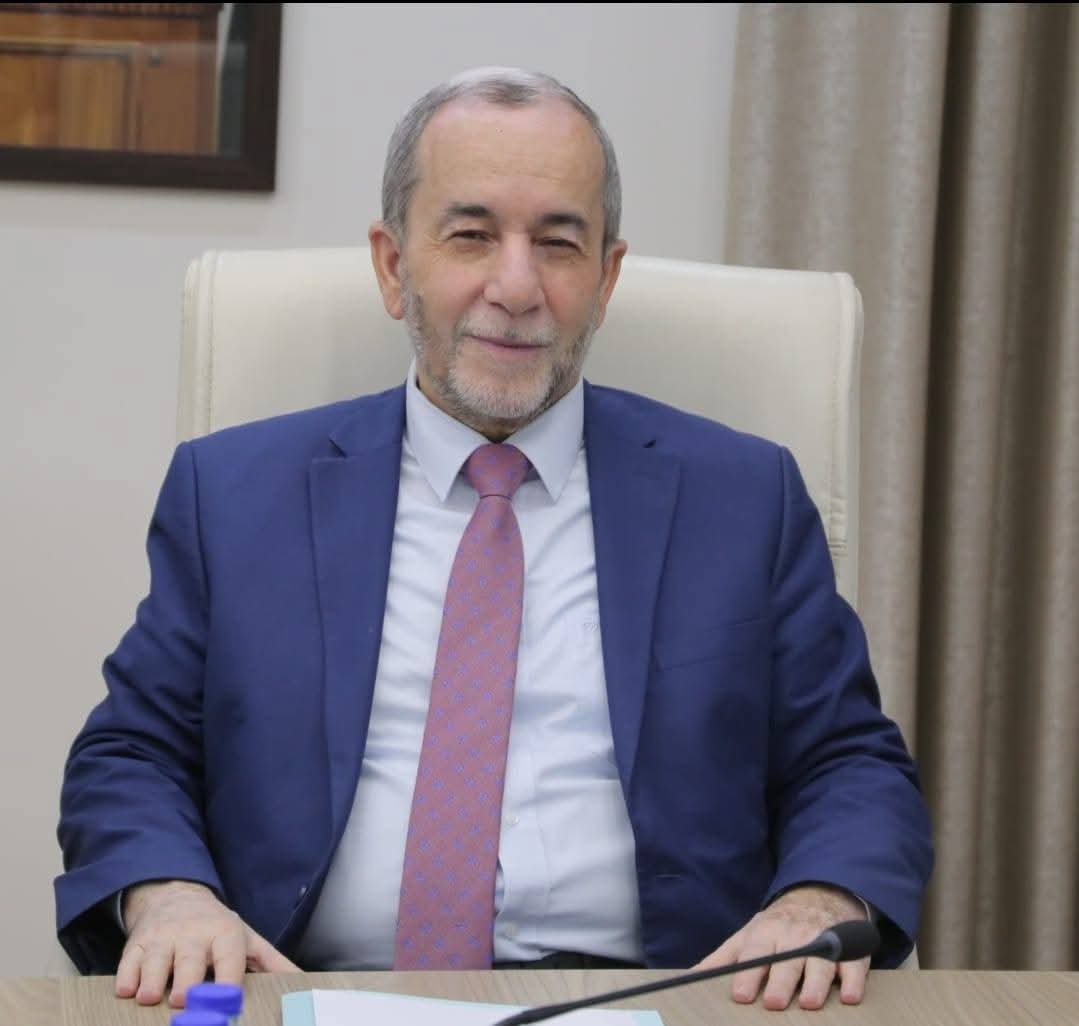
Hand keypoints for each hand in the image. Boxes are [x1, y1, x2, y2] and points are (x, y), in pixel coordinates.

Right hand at [115, 880, 298, 1007]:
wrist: (176, 895)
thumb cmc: (216, 927)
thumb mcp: (247, 938)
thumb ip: (272, 963)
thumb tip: (304, 982)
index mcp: (225, 935)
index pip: (230, 959)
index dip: (228, 982)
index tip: (228, 1002)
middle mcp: (194, 935)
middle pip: (190, 962)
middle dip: (187, 983)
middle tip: (183, 1002)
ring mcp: (163, 938)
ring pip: (157, 960)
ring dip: (153, 980)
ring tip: (152, 997)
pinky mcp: (137, 943)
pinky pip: (130, 960)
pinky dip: (127, 975)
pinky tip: (127, 990)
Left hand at [693, 884, 870, 1010]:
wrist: (820, 896)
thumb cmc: (777, 926)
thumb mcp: (748, 935)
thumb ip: (722, 958)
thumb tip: (691, 977)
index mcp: (767, 932)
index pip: (755, 952)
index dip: (748, 973)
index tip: (740, 995)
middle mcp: (795, 936)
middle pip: (788, 959)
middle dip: (781, 980)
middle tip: (775, 1003)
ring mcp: (824, 941)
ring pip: (820, 962)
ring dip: (816, 983)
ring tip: (809, 1003)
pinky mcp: (851, 950)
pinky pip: (854, 965)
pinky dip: (853, 980)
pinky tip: (850, 996)